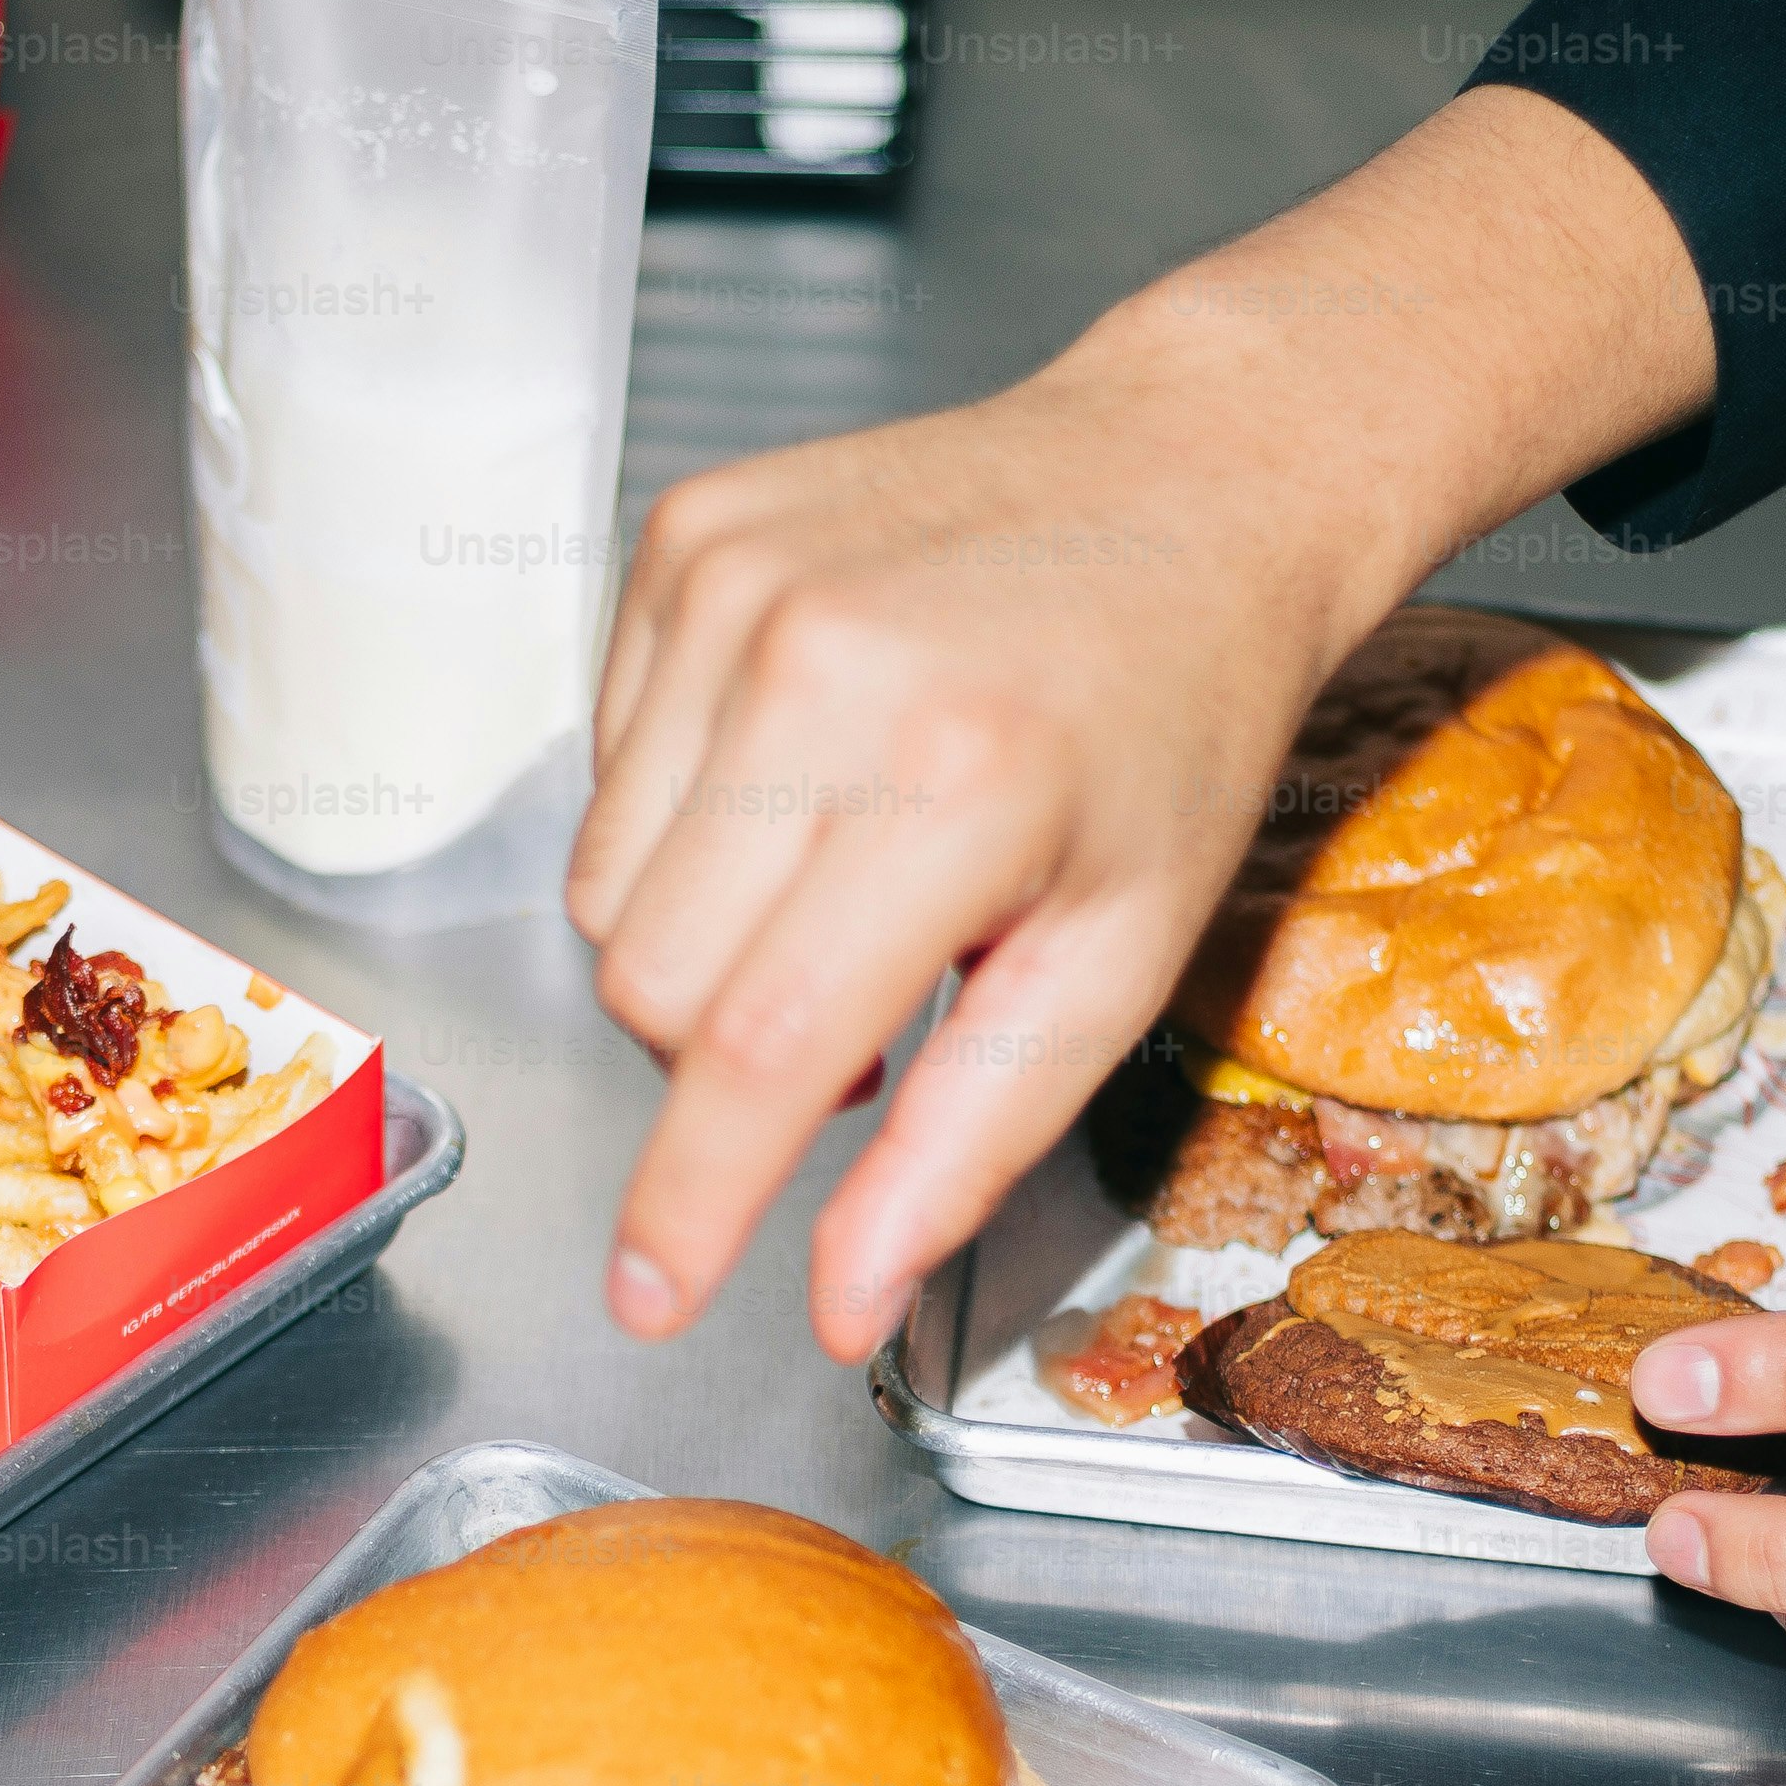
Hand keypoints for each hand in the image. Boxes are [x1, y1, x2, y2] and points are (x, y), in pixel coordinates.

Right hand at [570, 87, 1718, 1357]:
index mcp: (956, 781)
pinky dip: (684, 813)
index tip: (647, 1297)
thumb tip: (836, 1306)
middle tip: (862, 1002)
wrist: (1187, 479)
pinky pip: (606, 766)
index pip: (754, 1045)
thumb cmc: (1173, 725)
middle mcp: (822, 669)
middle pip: (646, 979)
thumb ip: (963, 1148)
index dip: (688, 1198)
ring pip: (599, 887)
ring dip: (697, 932)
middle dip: (720, 1050)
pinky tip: (804, 769)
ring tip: (841, 873)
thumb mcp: (1115, 961)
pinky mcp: (687, 538)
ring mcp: (735, 586)